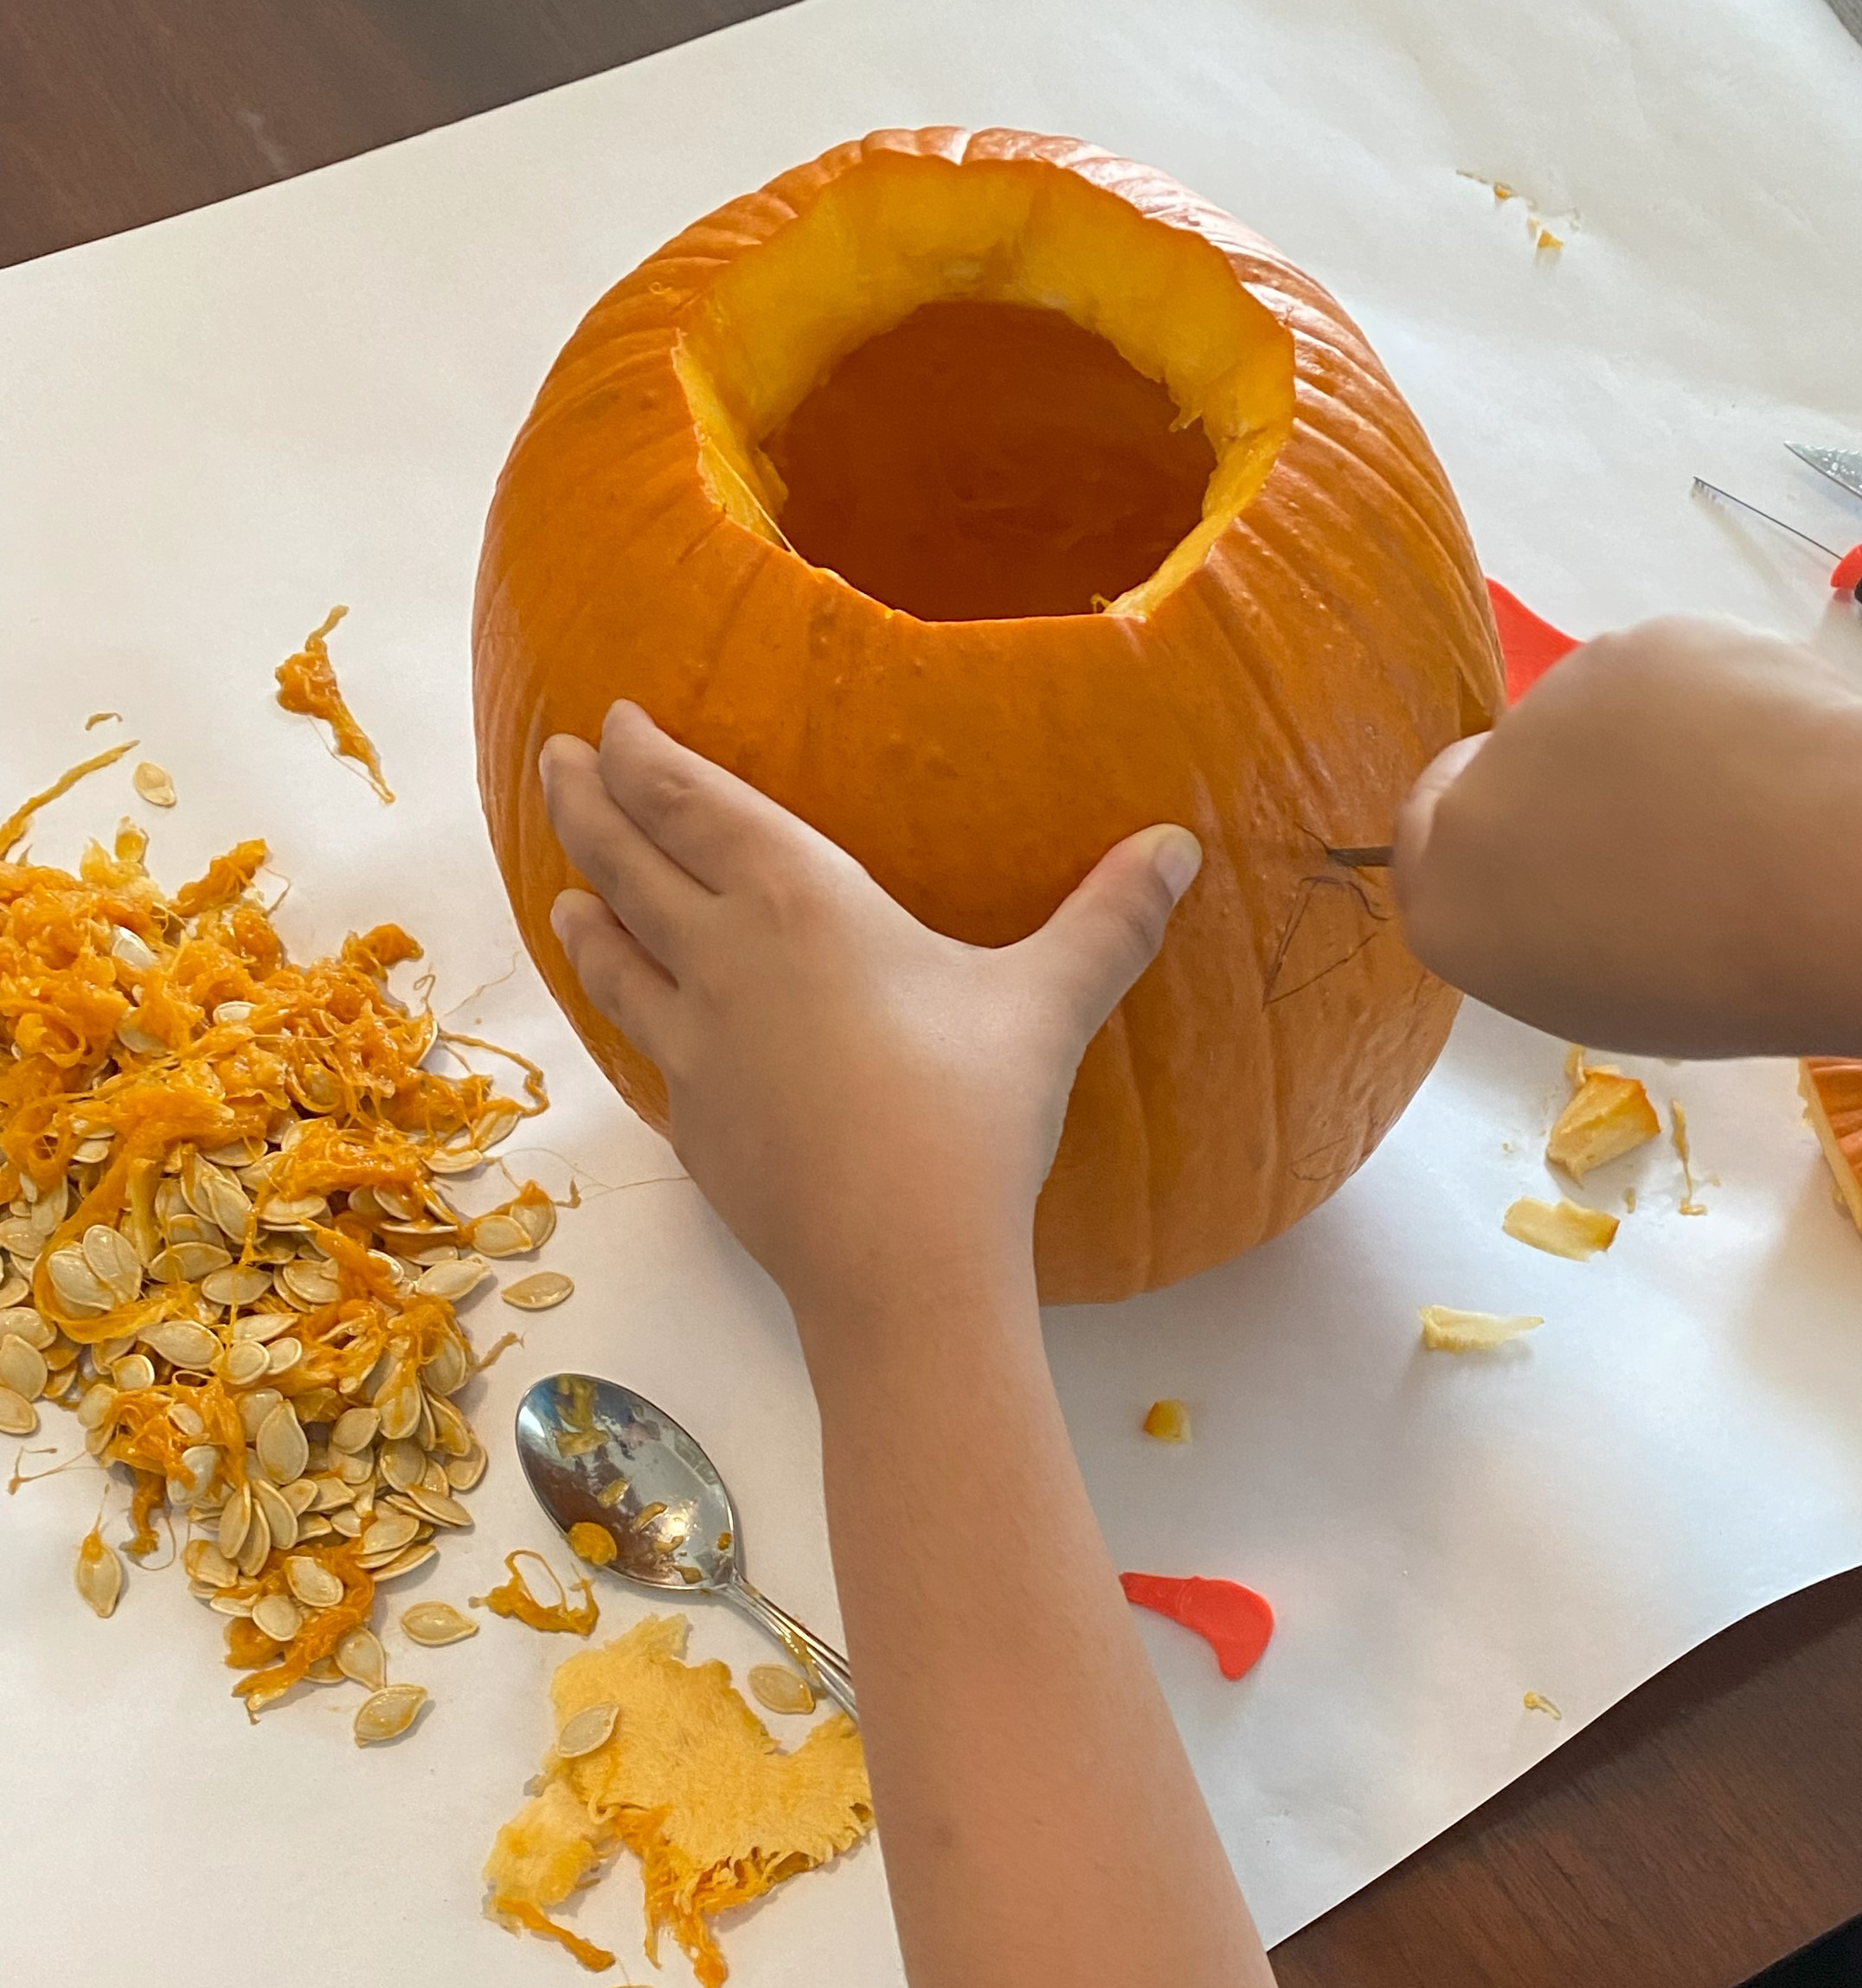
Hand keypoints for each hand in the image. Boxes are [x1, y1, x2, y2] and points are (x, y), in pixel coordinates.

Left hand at [539, 703, 1200, 1349]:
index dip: (642, 754)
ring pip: (614, 961)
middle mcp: (721, 960)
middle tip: (557, 762)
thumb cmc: (971, 1119)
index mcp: (794, 900)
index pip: (688, 802)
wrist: (901, 1266)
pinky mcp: (695, 1127)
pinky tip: (644, 1029)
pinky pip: (646, 1051)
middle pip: (626, 863)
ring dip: (586, 915)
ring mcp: (695, 1049)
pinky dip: (627, 1018)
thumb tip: (1178, 846)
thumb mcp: (1047, 1005)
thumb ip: (1106, 921)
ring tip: (566, 895)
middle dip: (586, 804)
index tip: (614, 721)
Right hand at [1392, 616, 1861, 1056]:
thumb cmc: (1720, 979)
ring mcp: (1548, 710)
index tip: (1553, 844)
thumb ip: (1556, 914)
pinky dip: (1711, 699)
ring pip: (1596, 715)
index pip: (1426, 841)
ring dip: (1654, 743)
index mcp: (1452, 907)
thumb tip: (1595, 859)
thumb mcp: (1603, 986)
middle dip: (1573, 784)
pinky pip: (1666, 671)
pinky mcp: (1630, 646)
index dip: (1495, 832)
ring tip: (1745, 806)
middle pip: (1511, 771)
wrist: (1824, 884)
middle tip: (1672, 833)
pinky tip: (1770, 751)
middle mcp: (1473, 803)